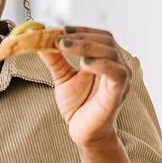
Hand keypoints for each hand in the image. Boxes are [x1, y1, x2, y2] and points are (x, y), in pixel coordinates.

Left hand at [39, 27, 130, 146]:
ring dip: (86, 46)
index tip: (61, 29)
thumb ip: (55, 59)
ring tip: (64, 46)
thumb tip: (39, 39)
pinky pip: (116, 73)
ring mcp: (121, 78)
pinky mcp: (119, 92)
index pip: (100, 36)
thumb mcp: (63, 77)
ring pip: (110, 53)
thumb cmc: (78, 105)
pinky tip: (84, 63)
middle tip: (59, 38)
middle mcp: (118, 65)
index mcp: (107, 60)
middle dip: (81, 36)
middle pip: (106, 40)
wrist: (84, 133)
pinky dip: (101, 65)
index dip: (82, 30)